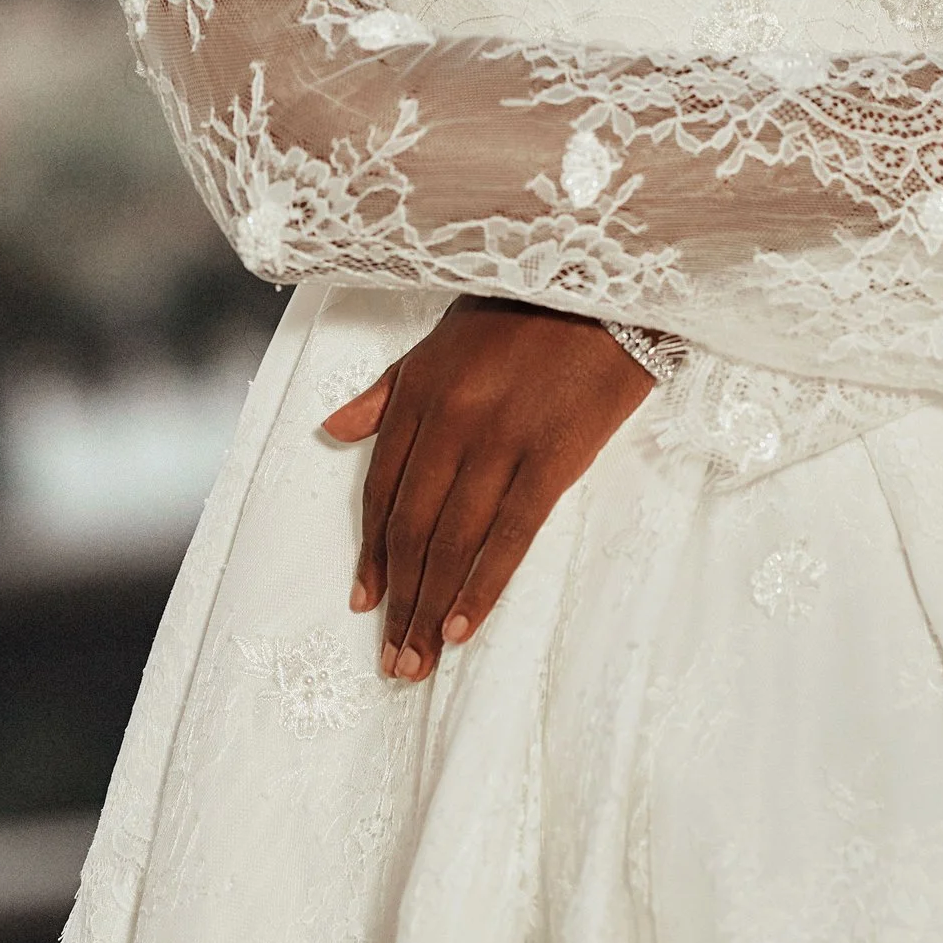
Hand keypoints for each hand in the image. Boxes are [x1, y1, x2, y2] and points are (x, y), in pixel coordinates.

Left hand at [320, 296, 654, 680]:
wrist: (610, 281)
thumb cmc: (529, 305)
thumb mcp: (444, 336)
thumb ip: (389, 389)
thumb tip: (332, 429)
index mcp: (420, 389)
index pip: (381, 488)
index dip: (370, 551)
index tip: (364, 600)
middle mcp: (449, 420)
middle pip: (411, 527)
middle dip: (396, 598)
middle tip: (390, 657)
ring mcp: (499, 441)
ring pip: (452, 542)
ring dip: (429, 608)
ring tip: (416, 661)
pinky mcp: (552, 458)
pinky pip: (509, 537)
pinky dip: (482, 588)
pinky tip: (461, 628)